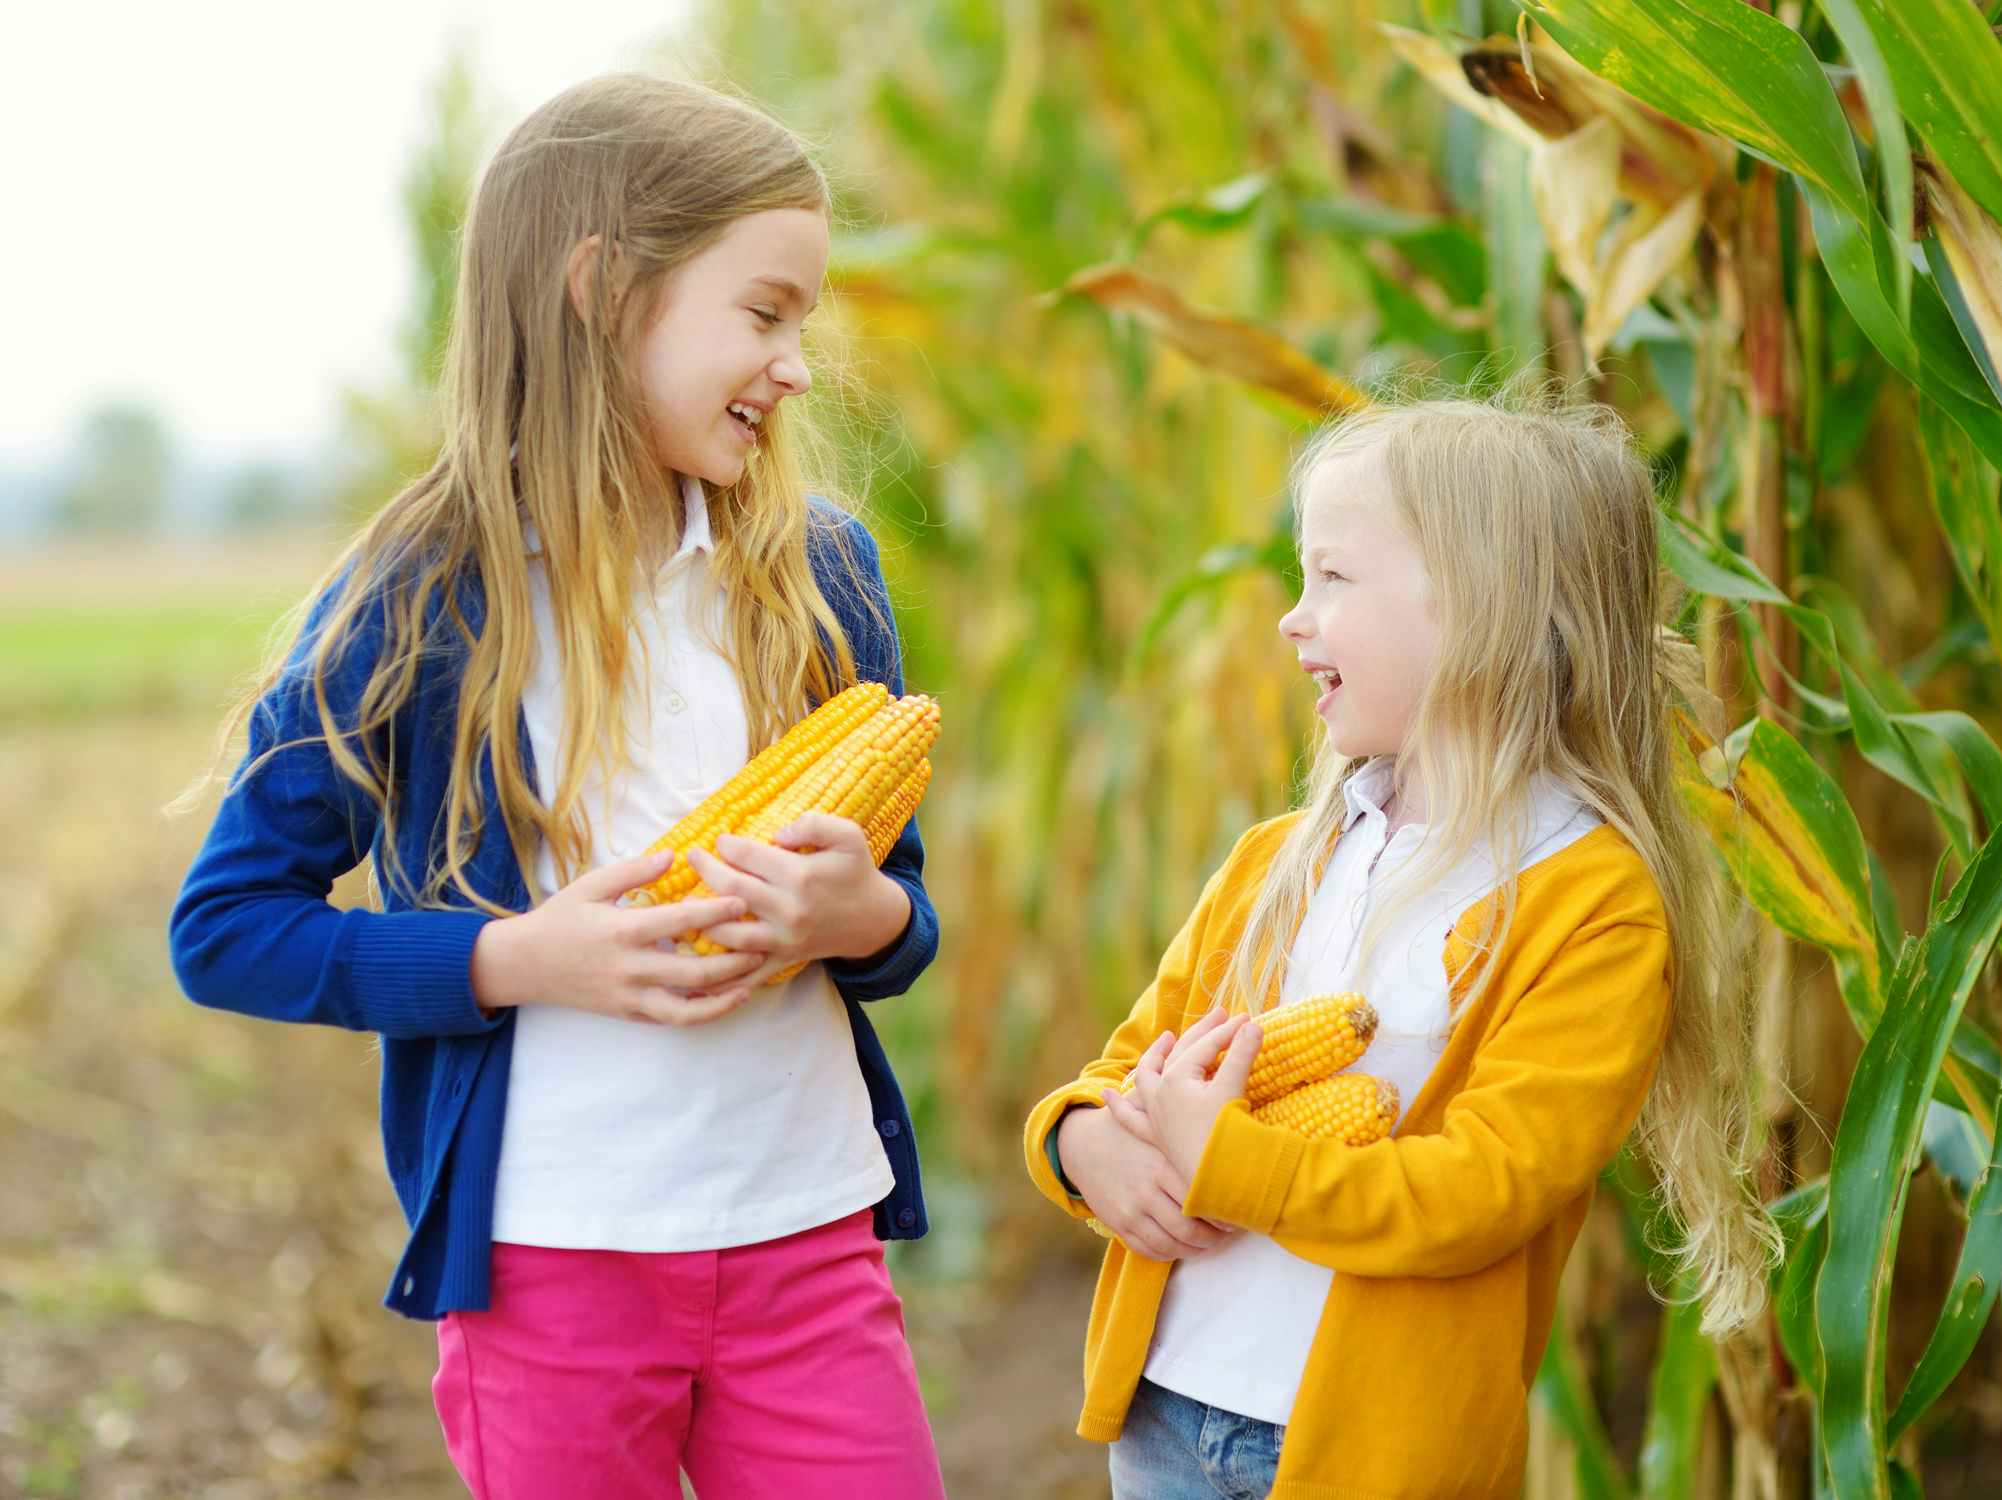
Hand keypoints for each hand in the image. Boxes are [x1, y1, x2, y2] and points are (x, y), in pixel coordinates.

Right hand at [470, 849, 762, 1025]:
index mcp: (623, 930)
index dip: (715, 911)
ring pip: (687, 1007)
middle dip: (733, 959)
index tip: (744, 901)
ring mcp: (630, 996)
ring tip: (752, 980)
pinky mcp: (628, 1013)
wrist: (524, 964)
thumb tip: (673, 856)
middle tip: (763, 943)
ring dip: (725, 995)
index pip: (679, 921)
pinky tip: (726, 999)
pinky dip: (703, 1013)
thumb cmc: (560, 918)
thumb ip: (633, 871)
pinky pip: (672, 1019)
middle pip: (693, 970)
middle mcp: (630, 968)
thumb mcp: (591, 885)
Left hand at [682, 813, 910, 984]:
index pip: (749, 856)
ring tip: (687, 903)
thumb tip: (779, 834)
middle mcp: (789, 910)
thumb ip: (815, 824)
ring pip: (731, 934)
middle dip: (706, 870)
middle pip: (732, 890)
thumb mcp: (848, 837)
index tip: (720, 840)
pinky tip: (697, 967)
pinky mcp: (783, 959)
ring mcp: (784, 939)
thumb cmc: (855, 872)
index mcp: (801, 876)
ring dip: (704, 919)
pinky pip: (747, 972)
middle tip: (694, 857)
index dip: (728, 845)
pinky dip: (721, 975)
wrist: (873, 919)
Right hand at [1055, 1102, 1234, 1261]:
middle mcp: (1146, 1190)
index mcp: (1160, 1164)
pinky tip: (1183, 1247)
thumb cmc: (1129, 1128)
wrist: (1082, 1144)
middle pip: (1189, 1228)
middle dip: (1214, 1237)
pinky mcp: (1118, 1224)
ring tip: (1210, 1244)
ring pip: (1171, 1244)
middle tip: (1228, 1233)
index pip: (1200, 1198)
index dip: (1222, 1211)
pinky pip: (1148, 1250)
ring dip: (1195, 1250)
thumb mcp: (1154, 1116)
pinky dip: (1170, 1254)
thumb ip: (1185, 1115)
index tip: (1236, 1211)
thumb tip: (1224, 1086)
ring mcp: (1130, 1210)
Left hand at [1131, 1006, 1262, 1184]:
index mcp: (1175, 1079)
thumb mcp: (1231, 1090)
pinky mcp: (1156, 1138)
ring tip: (1166, 1040)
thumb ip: (1241, 1055)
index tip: (1248, 1019)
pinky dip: (1119, 1105)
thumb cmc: (1223, 1135)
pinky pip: (1130, 1118)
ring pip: (1147, 1079)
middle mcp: (1158, 1094)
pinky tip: (1106, 1095)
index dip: (1228, 1032)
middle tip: (1220, 1015)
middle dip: (1201, 1033)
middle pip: (1178, 1054)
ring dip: (1155, 1057)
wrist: (1215, 1182)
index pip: (1205, 1047)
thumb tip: (1253, 1024)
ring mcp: (1155, 1116)